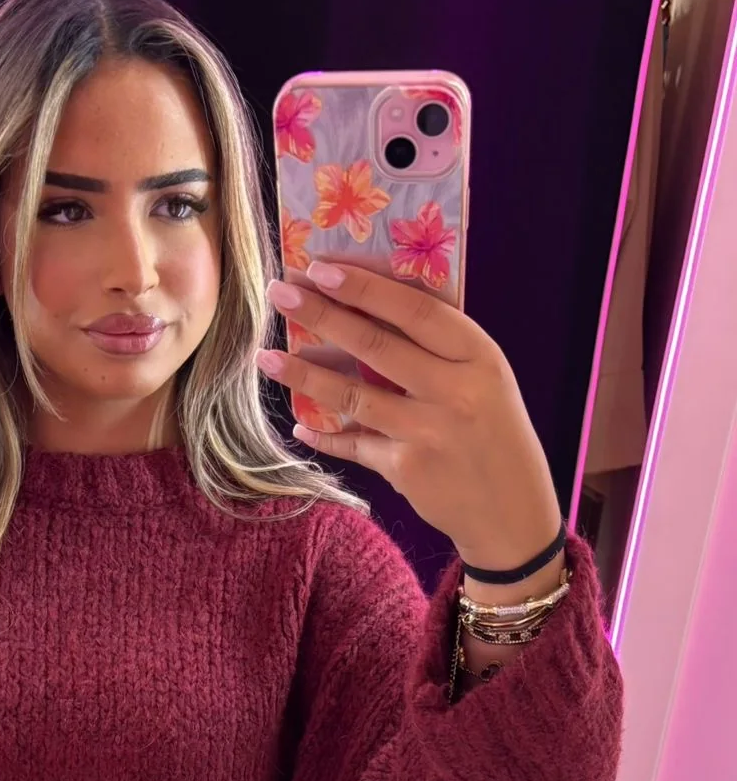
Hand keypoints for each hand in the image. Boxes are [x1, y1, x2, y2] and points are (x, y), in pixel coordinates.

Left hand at [257, 261, 560, 568]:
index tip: (322, 267)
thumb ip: (441, 349)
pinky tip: (299, 423)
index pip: (415, 309)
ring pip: (354, 395)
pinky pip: (355, 444)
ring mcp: (427, 432)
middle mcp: (454, 390)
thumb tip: (372, 307)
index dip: (365, 287)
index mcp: (478, 356)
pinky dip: (325, 434)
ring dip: (305, 374)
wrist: (513, 512)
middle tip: (280, 292)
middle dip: (322, 315)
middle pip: (376, 344)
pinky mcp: (406, 469)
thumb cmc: (497, 434)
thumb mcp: (486, 380)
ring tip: (266, 357)